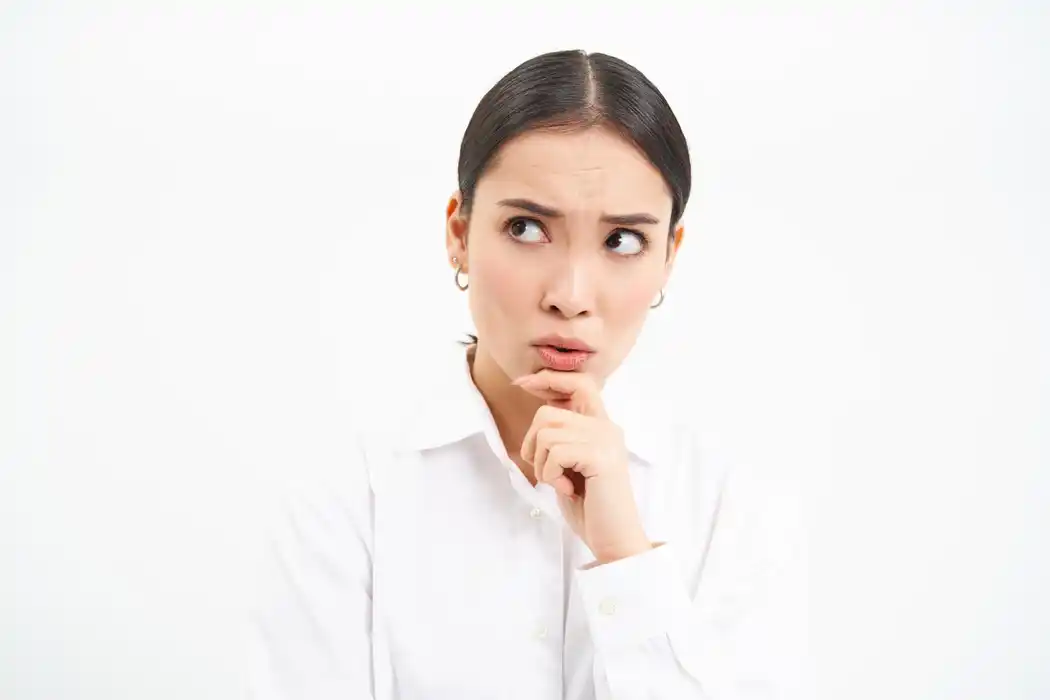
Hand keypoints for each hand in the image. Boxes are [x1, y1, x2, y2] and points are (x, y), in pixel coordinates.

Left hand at [514, 370, 651, 564]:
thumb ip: (561, 441)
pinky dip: (550, 475)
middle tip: (546, 472)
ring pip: (547, 432)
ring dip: (541, 464)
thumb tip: (537, 423)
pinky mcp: (600, 455)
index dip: (549, 379)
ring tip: (560, 483)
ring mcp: (605, 439)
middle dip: (533, 444)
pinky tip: (568, 490)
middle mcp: (606, 427)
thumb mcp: (570, 466)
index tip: (522, 383)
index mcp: (601, 427)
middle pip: (548, 412)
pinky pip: (554, 452)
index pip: (580, 382)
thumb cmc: (590, 508)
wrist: (614, 540)